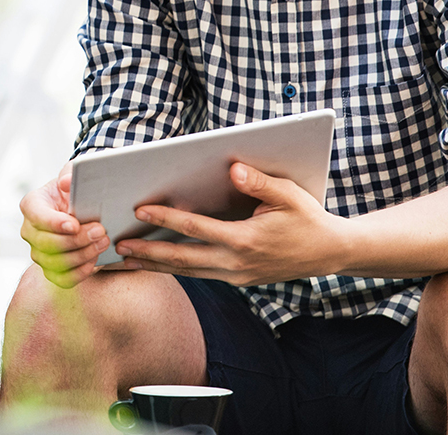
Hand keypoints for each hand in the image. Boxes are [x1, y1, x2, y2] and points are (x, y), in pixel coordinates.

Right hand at [20, 161, 111, 287]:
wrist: (78, 206)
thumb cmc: (73, 189)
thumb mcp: (73, 174)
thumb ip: (70, 174)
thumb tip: (66, 182)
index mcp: (31, 204)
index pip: (37, 216)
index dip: (54, 223)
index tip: (75, 224)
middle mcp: (29, 230)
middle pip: (47, 243)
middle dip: (76, 240)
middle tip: (100, 231)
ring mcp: (38, 252)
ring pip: (55, 263)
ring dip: (82, 255)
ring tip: (103, 243)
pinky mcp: (50, 269)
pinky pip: (62, 279)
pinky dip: (80, 273)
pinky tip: (96, 260)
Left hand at [114, 162, 347, 285]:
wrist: (331, 252)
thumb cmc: (308, 218)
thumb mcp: (289, 195)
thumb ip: (260, 183)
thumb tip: (232, 169)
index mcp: (245, 241)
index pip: (196, 229)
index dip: (166, 218)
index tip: (140, 209)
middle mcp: (236, 263)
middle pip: (182, 259)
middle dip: (148, 253)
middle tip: (117, 246)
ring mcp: (236, 275)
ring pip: (188, 272)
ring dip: (156, 265)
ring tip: (124, 260)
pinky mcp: (238, 278)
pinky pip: (200, 274)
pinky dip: (175, 269)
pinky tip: (156, 262)